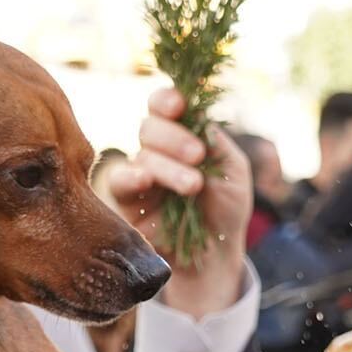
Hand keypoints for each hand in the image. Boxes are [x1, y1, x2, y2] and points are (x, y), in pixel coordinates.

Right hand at [104, 84, 253, 317]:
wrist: (215, 252)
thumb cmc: (225, 207)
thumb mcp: (233, 169)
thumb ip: (214, 140)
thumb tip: (194, 114)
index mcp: (180, 134)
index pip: (163, 105)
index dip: (167, 99)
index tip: (180, 105)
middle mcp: (155, 150)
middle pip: (149, 126)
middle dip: (174, 137)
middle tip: (197, 155)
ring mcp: (139, 174)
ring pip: (142, 154)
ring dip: (168, 167)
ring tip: (193, 186)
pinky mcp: (127, 202)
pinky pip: (119, 181)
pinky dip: (131, 177)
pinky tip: (146, 181)